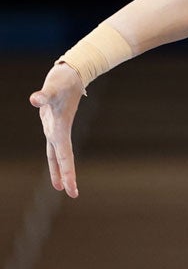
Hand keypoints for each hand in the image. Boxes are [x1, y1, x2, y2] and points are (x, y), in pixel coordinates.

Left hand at [29, 63, 85, 197]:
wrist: (70, 74)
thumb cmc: (63, 81)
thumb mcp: (52, 88)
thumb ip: (43, 95)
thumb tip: (35, 99)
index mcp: (60, 129)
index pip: (63, 156)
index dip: (67, 173)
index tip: (71, 190)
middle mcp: (58, 131)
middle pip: (62, 159)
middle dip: (67, 177)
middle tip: (72, 194)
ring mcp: (55, 128)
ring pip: (56, 155)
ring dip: (59, 170)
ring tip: (60, 187)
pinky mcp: (52, 124)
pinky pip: (52, 146)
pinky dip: (53, 158)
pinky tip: (54, 165)